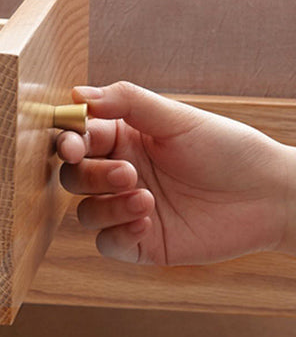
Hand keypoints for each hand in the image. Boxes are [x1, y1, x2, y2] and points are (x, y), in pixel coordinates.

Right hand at [56, 81, 295, 264]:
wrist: (269, 196)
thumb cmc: (227, 149)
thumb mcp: (176, 118)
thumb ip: (126, 101)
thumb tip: (78, 93)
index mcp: (122, 138)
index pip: (77, 138)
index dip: (67, 141)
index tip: (73, 145)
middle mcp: (119, 172)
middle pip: (74, 176)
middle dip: (91, 175)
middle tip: (128, 172)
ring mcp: (127, 208)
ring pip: (85, 212)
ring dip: (107, 206)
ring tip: (146, 199)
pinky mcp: (142, 242)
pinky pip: (107, 243)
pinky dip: (117, 233)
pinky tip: (146, 222)